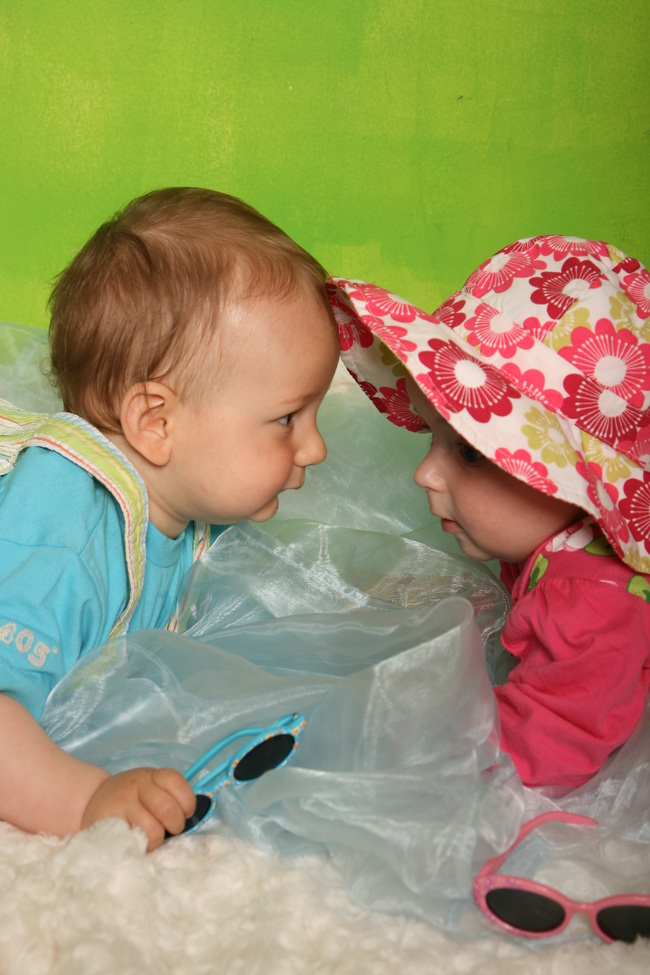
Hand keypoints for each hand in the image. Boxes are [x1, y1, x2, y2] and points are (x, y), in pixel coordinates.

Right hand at [81, 767, 196, 850]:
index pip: (176, 782)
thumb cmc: (130, 800)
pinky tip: (136, 843)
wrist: (91, 802)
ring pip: (153, 830)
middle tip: (169, 830)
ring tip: (149, 839)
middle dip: (175, 825)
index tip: (186, 813)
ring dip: (156, 840)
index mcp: (151, 776)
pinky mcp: (108, 826)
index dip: (187, 801)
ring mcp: (121, 804)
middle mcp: (136, 785)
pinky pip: (135, 842)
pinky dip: (141, 848)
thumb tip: (192, 818)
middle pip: (167, 808)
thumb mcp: (148, 789)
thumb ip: (168, 797)